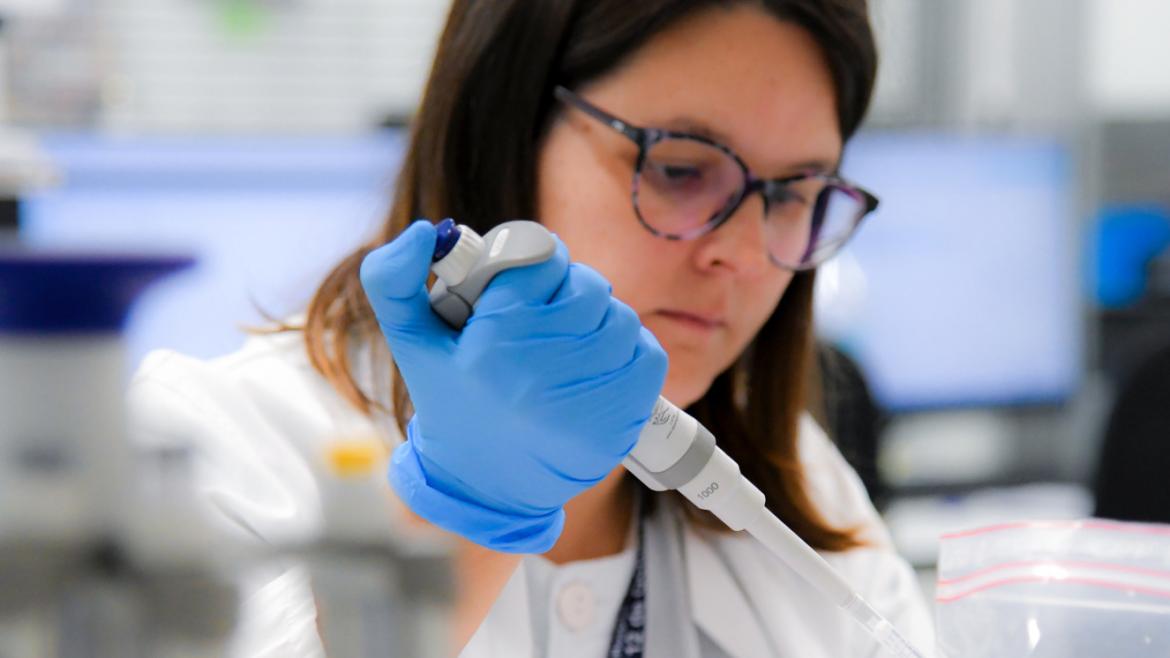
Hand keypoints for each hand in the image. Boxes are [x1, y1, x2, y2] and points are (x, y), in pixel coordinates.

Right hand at [360, 220, 667, 551]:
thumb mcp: (411, 343)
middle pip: (588, 287)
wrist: (486, 487)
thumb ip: (393, 281)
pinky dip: (630, 350)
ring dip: (600, 319)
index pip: (543, 260)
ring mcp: (587, 400)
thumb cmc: (450, 402)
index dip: (536, 262)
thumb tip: (421, 231)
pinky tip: (599, 362)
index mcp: (493, 344)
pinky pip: (648, 354)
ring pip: (620, 317)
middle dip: (570, 290)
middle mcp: (542, 372)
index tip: (526, 280)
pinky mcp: (621, 422)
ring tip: (570, 340)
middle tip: (548, 310)